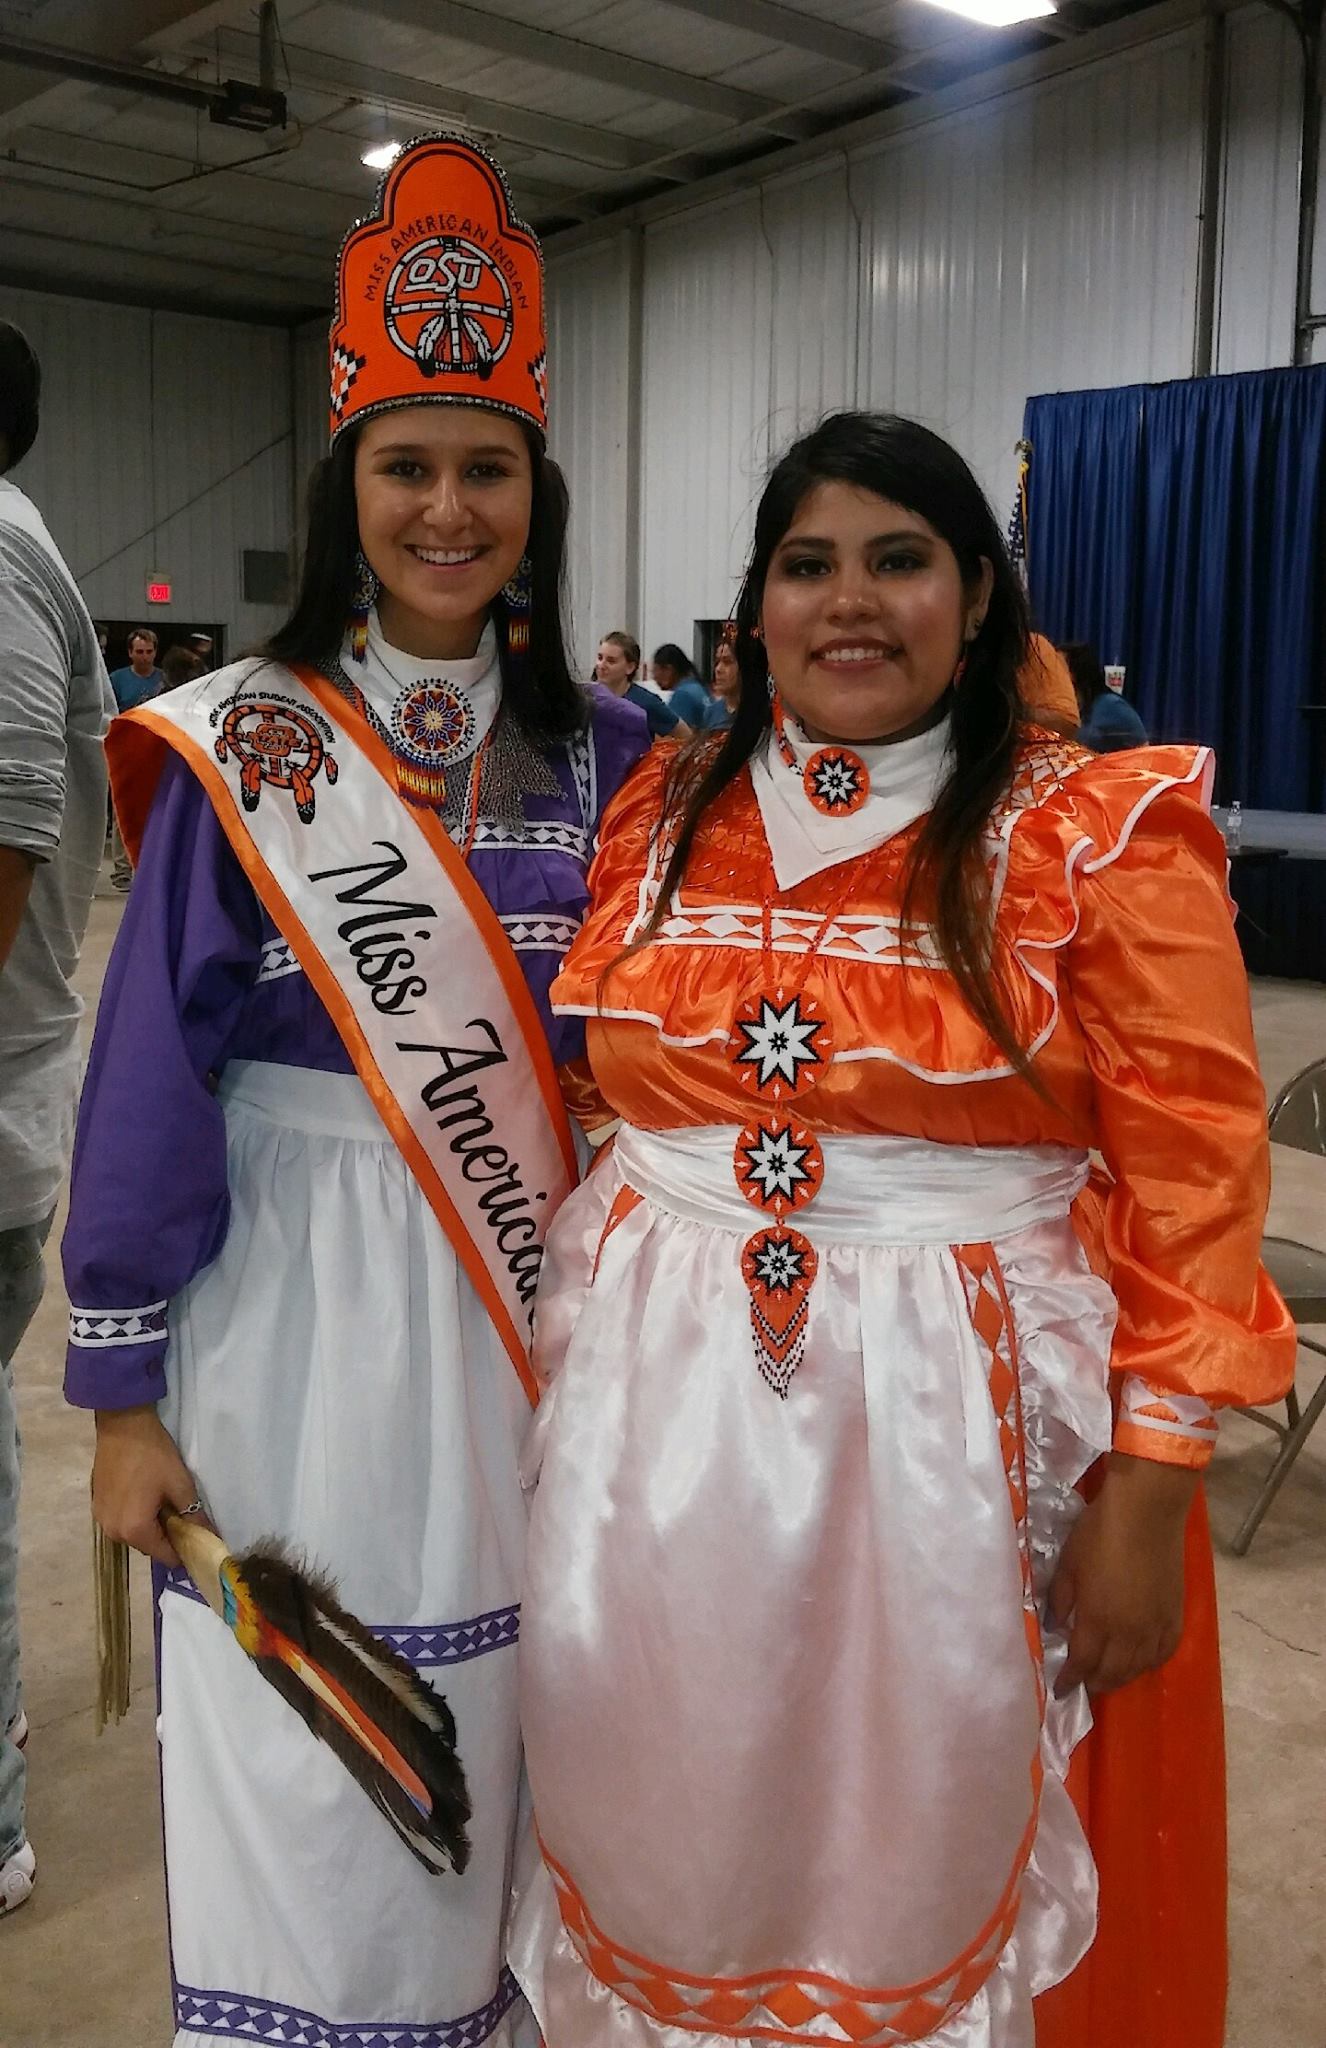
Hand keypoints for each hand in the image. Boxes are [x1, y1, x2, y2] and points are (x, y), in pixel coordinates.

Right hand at [92, 1406, 198, 1567]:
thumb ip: (194, 1516)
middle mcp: (114, 1532)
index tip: (197, 1537)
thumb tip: (211, 1538)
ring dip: (150, 1525)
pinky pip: (122, 1521)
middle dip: (167, 1536)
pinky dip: (135, 1516)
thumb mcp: (180, 1484)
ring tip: (163, 1501)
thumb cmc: (153, 1455)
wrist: (122, 1426)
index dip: (185, 1550)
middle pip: (149, 1546)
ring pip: (134, 1534)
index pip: (165, 1557)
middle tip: (182, 1513)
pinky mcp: (97, 1506)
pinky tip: (145, 1496)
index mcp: (135, 1530)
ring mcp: (102, 1519)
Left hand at [1049, 1452, 1196, 1696]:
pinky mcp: (1174, 1615)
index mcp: (1097, 1621)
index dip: (1070, 1680)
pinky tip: (1142, 1662)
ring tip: (1108, 1678)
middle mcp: (1128, 1633)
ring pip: (1138, 1668)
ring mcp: (1155, 1626)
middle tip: (1083, 1684)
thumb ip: (1059, 1599)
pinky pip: (1163, 1652)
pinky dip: (1150, 1663)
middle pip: (1111, 1673)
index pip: (1082, 1663)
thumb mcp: (1068, 1564)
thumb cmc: (1100, 1533)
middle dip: (1095, 1683)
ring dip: (1121, 1677)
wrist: (1147, 1513)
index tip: (1060, 1690)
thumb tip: (1054, 1626)